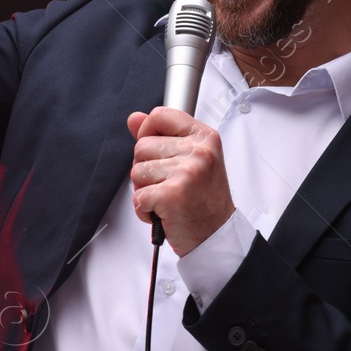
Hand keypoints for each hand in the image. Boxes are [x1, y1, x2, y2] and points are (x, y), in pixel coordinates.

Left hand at [126, 107, 236, 255]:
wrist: (217, 234)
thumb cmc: (205, 199)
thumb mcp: (191, 159)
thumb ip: (161, 136)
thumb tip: (133, 119)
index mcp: (204, 137)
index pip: (159, 115)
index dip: (148, 132)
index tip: (156, 150)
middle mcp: (198, 152)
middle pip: (142, 146)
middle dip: (146, 169)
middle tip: (168, 183)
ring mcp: (186, 172)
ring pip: (136, 171)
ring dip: (145, 190)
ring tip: (167, 198)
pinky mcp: (172, 194)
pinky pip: (138, 195)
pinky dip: (144, 209)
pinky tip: (163, 212)